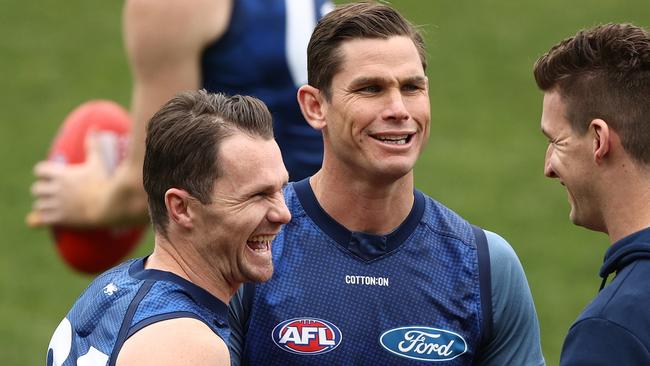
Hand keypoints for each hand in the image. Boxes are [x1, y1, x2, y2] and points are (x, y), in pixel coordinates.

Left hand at [27, 132, 147, 227]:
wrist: (110, 206)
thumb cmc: (104, 183)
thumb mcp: (98, 162)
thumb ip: (93, 144)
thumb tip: (95, 127)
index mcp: (62, 174)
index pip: (39, 170)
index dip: (44, 173)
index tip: (52, 176)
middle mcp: (56, 189)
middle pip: (36, 188)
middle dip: (43, 189)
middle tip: (53, 191)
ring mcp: (57, 204)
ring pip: (38, 204)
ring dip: (44, 204)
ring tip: (54, 204)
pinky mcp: (60, 218)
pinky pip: (43, 217)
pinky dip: (46, 216)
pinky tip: (54, 216)